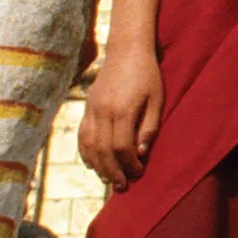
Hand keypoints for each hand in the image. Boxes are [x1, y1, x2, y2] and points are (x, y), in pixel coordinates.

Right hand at [77, 50, 163, 191]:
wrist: (126, 51)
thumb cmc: (148, 75)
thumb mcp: (157, 99)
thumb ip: (149, 127)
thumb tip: (141, 154)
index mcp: (122, 110)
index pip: (121, 147)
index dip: (129, 164)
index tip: (139, 172)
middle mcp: (102, 111)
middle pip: (102, 151)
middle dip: (112, 172)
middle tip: (123, 187)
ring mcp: (91, 109)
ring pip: (88, 145)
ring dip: (98, 166)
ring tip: (109, 180)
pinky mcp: (86, 107)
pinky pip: (81, 135)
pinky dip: (86, 153)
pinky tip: (94, 164)